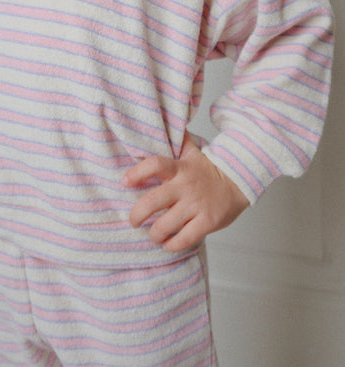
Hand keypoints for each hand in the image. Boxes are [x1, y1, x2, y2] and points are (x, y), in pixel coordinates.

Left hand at [122, 131, 248, 252]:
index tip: (124, 182)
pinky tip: (168, 243)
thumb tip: (163, 121)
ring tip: (152, 235)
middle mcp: (185, 187)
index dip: (137, 173)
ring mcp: (196, 205)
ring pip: (165, 224)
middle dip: (137, 215)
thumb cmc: (210, 170)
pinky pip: (184, 238)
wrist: (240, 181)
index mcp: (180, 168)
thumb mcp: (193, 153)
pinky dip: (172, 244)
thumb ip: (177, 142)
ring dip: (154, 233)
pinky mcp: (207, 222)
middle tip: (133, 220)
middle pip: (153, 201)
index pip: (155, 165)